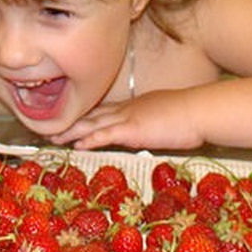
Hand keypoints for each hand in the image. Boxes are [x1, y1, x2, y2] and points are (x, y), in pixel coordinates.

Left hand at [50, 90, 205, 150]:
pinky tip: (76, 145)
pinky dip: (89, 139)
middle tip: (51, 128)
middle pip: (93, 115)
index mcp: (135, 106)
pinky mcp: (132, 129)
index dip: (86, 116)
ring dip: (72, 131)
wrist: (200, 110)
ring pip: (92, 123)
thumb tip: (153, 130)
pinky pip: (105, 134)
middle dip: (71, 121)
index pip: (105, 111)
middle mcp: (127, 109)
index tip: (71, 120)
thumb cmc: (191, 115)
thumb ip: (155, 124)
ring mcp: (128, 117)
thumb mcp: (167, 117)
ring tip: (54, 137)